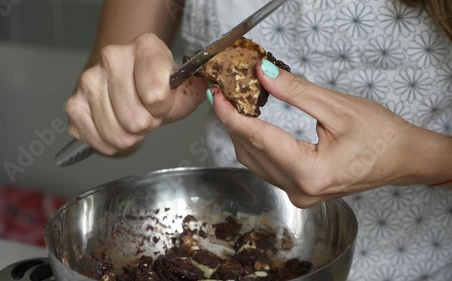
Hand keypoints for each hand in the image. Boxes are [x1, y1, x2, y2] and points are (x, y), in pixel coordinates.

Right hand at [65, 33, 206, 154]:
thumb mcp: (183, 88)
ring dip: (129, 136)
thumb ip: (197, 90)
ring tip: (132, 120)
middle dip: (147, 125)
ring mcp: (89, 80)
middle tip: (147, 115)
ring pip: (117, 134)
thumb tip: (206, 89)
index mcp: (145, 47)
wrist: (130, 82)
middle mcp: (112, 57)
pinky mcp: (74, 104)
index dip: (163, 109)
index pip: (156, 94)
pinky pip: (96, 140)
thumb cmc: (157, 86)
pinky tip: (115, 128)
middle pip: (136, 119)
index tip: (163, 104)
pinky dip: (109, 143)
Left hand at [211, 59, 449, 207]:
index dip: (231, 115)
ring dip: (243, 135)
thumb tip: (261, 75)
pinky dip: (257, 147)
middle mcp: (300, 190)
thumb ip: (295, 91)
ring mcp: (300, 195)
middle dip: (234, 122)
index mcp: (309, 172)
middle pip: (251, 152)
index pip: (257, 139)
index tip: (216, 96)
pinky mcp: (301, 193)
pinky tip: (253, 127)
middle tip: (224, 94)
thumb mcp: (337, 107)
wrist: (403, 159)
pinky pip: (267, 169)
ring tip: (235, 106)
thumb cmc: (381, 135)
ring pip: (255, 163)